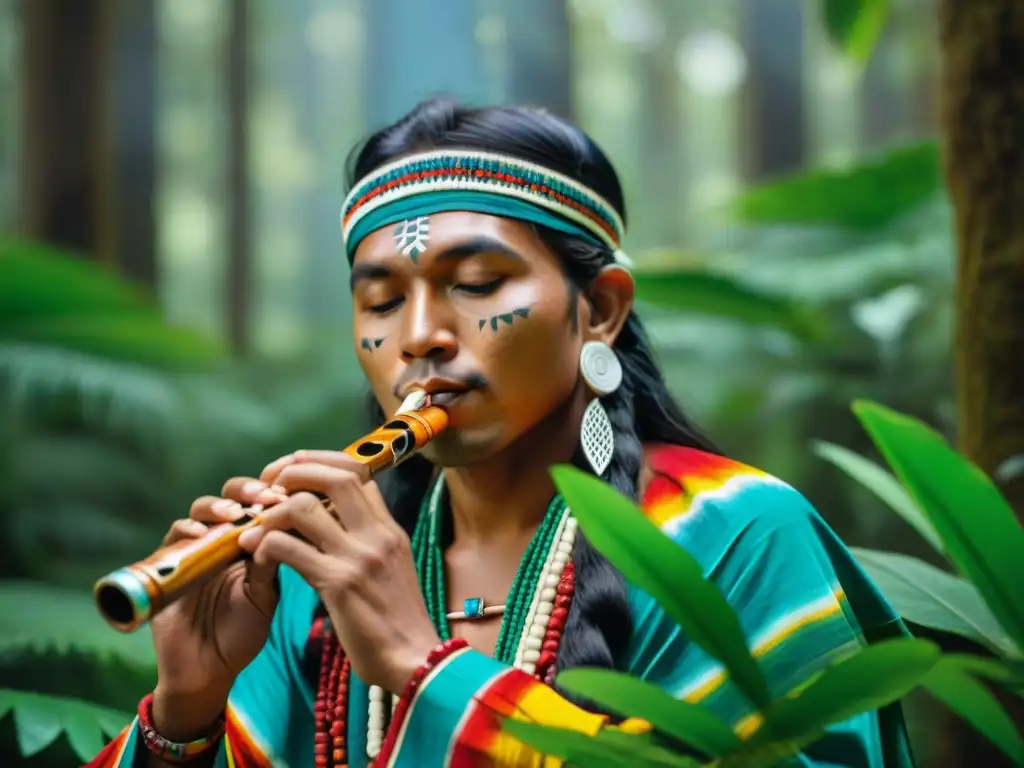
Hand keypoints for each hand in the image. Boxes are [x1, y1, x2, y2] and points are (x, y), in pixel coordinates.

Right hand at [148, 478, 287, 739]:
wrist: (205, 670)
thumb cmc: (240, 634)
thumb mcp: (263, 598)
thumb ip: (270, 564)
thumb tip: (283, 527)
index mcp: (252, 544)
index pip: (261, 505)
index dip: (273, 495)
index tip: (289, 496)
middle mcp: (222, 540)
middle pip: (231, 497)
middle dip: (246, 490)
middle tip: (263, 497)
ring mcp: (194, 550)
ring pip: (200, 511)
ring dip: (217, 506)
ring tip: (232, 513)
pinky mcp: (168, 563)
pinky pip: (173, 538)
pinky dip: (185, 530)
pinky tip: (198, 534)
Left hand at [237, 451, 440, 692]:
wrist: (416, 660)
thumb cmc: (399, 621)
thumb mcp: (393, 568)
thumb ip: (369, 541)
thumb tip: (336, 520)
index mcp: (390, 530)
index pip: (360, 472)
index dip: (322, 461)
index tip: (294, 467)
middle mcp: (378, 535)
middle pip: (336, 475)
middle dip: (295, 470)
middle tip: (268, 484)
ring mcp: (359, 557)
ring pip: (305, 506)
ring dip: (271, 511)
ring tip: (253, 527)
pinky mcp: (338, 583)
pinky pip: (289, 548)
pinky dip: (265, 544)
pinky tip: (256, 554)